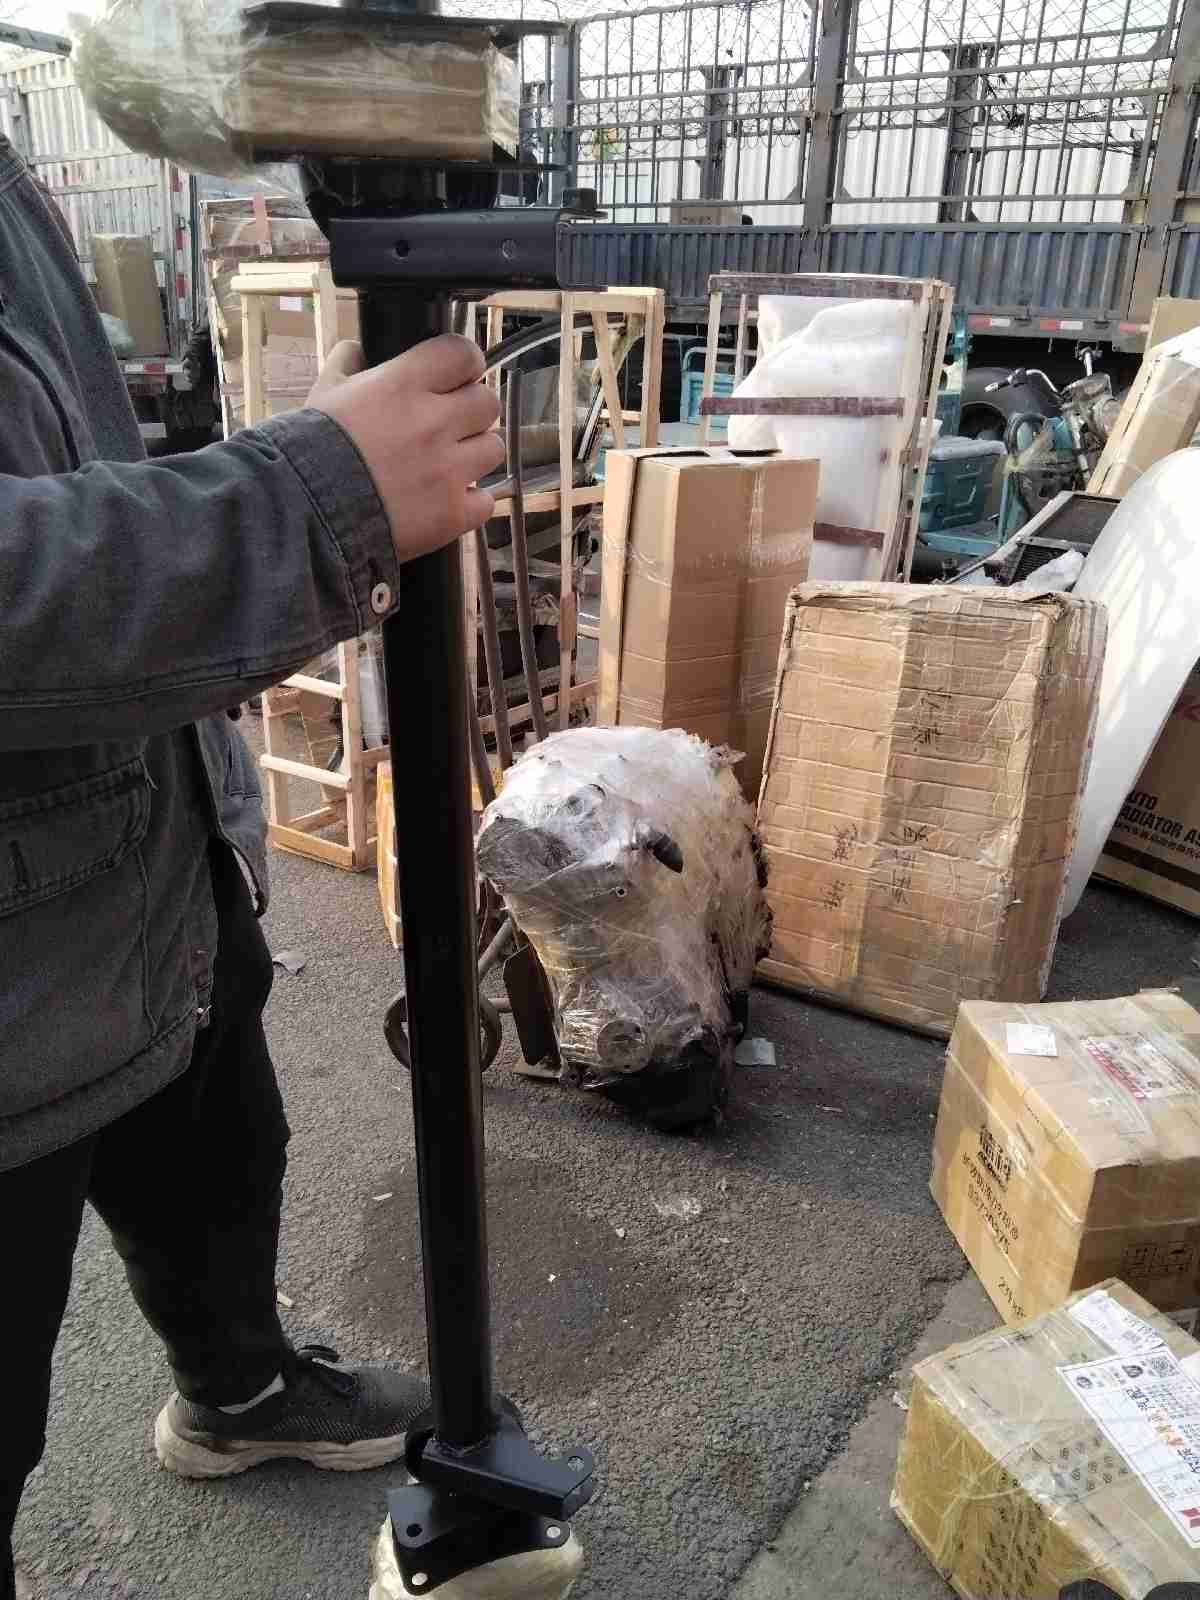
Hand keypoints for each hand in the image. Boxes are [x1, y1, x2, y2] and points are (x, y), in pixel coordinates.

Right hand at [308, 335, 503, 561]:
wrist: (305, 513)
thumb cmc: (309, 452)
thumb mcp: (323, 393)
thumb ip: (346, 364)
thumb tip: (357, 349)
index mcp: (404, 385)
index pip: (464, 354)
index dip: (465, 364)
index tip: (458, 376)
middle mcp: (434, 423)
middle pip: (487, 401)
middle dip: (471, 411)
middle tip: (449, 426)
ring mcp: (448, 471)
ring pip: (493, 449)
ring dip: (474, 455)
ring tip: (446, 465)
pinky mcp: (452, 513)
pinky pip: (486, 500)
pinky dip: (471, 502)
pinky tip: (447, 500)